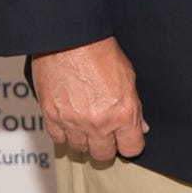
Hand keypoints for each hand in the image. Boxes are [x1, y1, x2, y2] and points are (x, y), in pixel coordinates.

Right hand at [32, 36, 147, 161]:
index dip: (130, 144)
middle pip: (103, 154)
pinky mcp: (51, 117)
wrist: (69, 38)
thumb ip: (134, 107)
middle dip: (107, 146)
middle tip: (106, 135)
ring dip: (84, 140)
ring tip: (86, 126)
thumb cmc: (99, 51)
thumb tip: (140, 126)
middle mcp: (98, 123)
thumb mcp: (128, 78)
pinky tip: (69, 122)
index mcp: (123, 113)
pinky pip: (58, 139)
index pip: (131, 148)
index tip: (127, 140)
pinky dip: (64, 133)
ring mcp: (73, 122)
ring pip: (79, 149)